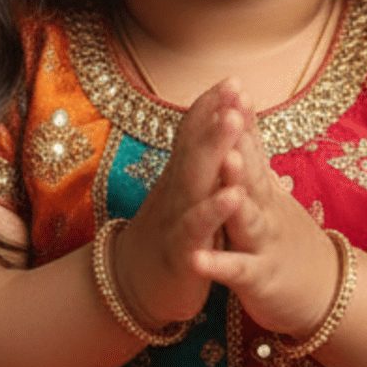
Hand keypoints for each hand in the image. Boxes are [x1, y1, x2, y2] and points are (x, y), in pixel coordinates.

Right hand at [111, 80, 247, 330]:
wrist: (133, 288)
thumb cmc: (170, 236)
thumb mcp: (185, 195)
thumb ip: (199, 161)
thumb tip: (216, 121)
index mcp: (181, 177)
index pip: (193, 133)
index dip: (210, 106)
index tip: (232, 78)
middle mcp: (176, 191)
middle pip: (195, 146)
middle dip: (214, 115)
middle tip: (233, 87)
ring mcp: (176, 218)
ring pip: (195, 179)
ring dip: (213, 148)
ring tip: (233, 121)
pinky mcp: (182, 251)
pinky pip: (197, 228)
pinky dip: (214, 210)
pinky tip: (233, 194)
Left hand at [190, 90, 340, 338]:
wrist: (328, 294)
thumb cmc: (290, 242)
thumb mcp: (273, 196)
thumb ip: (257, 158)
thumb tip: (246, 115)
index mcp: (264, 191)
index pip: (254, 148)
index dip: (244, 119)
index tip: (233, 85)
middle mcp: (267, 210)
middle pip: (252, 173)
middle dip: (240, 142)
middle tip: (229, 111)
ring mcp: (265, 243)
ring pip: (248, 214)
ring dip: (236, 188)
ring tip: (225, 163)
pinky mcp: (260, 279)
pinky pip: (237, 270)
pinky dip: (218, 265)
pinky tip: (198, 258)